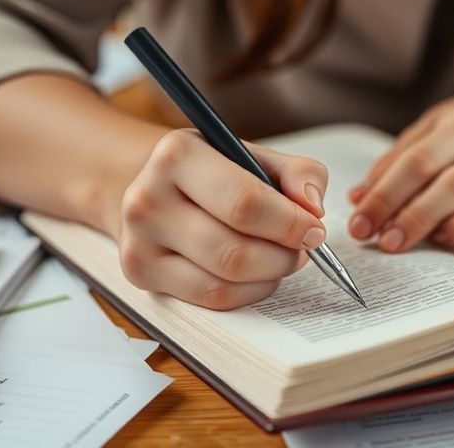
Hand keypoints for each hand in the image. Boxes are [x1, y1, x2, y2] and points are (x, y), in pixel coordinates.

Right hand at [116, 129, 328, 309]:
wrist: (154, 185)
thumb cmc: (216, 171)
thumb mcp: (256, 156)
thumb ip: (297, 174)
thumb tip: (312, 207)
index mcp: (178, 154)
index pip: (245, 202)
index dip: (290, 223)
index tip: (315, 229)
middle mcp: (148, 197)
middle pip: (235, 251)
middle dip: (283, 255)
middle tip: (302, 248)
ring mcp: (138, 241)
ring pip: (224, 281)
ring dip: (268, 276)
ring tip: (280, 257)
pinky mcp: (140, 274)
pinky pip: (210, 298)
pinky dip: (247, 292)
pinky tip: (256, 274)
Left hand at [347, 104, 453, 251]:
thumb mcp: (435, 130)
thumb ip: (397, 162)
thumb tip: (359, 199)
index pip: (414, 160)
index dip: (382, 194)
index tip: (358, 222)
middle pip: (439, 176)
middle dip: (401, 211)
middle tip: (376, 239)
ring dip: (427, 221)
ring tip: (399, 242)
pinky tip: (442, 238)